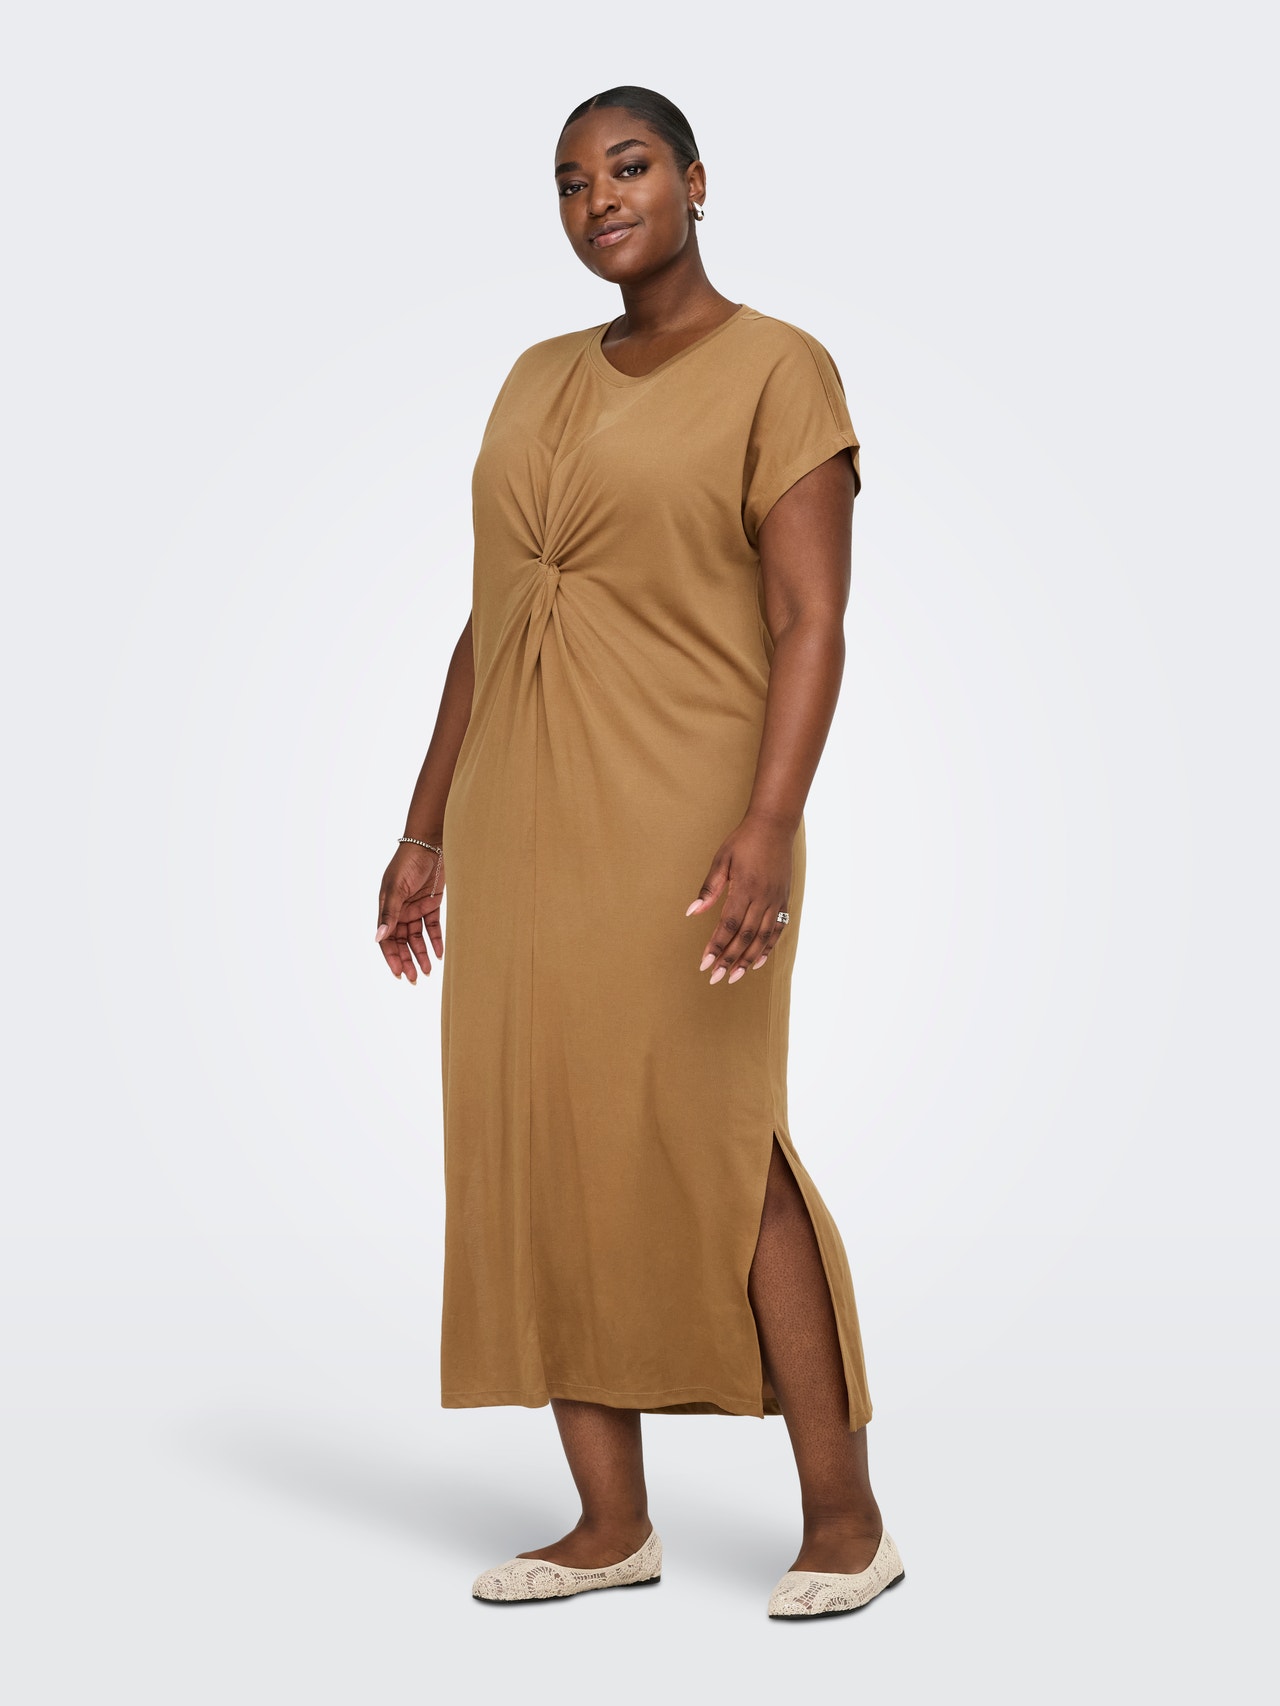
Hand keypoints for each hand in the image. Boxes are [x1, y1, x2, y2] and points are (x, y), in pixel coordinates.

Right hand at [375, 842, 444, 982]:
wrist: (430, 843)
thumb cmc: (408, 862)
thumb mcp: (396, 888)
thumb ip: (389, 914)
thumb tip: (378, 938)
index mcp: (387, 907)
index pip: (387, 938)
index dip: (391, 957)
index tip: (399, 973)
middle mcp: (400, 910)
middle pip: (402, 941)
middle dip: (407, 960)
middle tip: (415, 978)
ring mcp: (416, 907)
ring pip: (417, 937)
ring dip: (422, 954)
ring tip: (428, 971)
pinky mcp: (432, 903)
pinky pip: (432, 927)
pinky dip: (436, 940)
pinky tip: (440, 953)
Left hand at [685, 814, 793, 984]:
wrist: (775, 826)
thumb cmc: (743, 841)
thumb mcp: (721, 860)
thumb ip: (709, 888)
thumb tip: (692, 912)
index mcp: (744, 888)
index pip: (728, 925)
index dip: (716, 946)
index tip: (704, 964)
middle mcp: (762, 898)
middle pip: (744, 937)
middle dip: (728, 959)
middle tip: (715, 978)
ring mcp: (776, 900)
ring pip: (762, 938)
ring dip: (747, 959)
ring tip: (734, 976)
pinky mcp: (784, 900)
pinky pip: (778, 930)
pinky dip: (768, 948)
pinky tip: (757, 962)